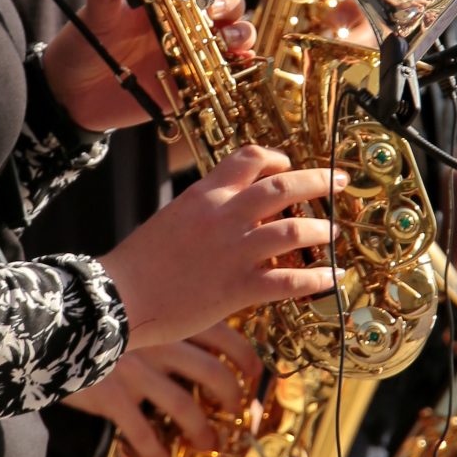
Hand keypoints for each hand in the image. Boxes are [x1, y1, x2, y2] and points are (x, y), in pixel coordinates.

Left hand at [44, 0, 253, 131]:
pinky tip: (237, 64)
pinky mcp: (193, 81)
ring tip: (227, 40)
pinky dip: (240, 66)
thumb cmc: (84, 48)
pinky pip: (227, 72)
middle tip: (213, 10)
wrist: (73, 95)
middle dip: (228, 1)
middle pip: (224, 0)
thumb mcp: (93, 21)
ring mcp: (191, 50)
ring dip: (239, 32)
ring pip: (232, 33)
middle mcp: (181, 20)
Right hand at [66, 323, 261, 456]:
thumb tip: (206, 346)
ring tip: (207, 444)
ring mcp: (136, 368)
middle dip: (232, 402)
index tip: (254, 380)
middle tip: (234, 417)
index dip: (248, 362)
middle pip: (215, 375)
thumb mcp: (142, 311)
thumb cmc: (100, 321)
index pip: (228, 337)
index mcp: (172, 318)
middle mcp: (160, 342)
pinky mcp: (110, 394)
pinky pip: (141, 431)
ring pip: (184, 407)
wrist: (47, 326)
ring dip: (201, 432)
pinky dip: (153, 451)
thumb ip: (171, 322)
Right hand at [107, 146, 337, 347]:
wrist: (119, 297)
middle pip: (282, 185)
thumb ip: (202, 214)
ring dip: (321, 230)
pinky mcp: (237, 287)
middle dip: (316, 181)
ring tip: (334, 232)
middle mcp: (223, 215)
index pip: (249, 158)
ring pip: (293, 230)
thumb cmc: (137, 264)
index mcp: (204, 195)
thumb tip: (226, 216)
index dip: (277, 159)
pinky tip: (331, 278)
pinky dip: (316, 278)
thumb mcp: (171, 221)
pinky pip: (289, 280)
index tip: (289, 166)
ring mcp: (233, 250)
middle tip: (337, 181)